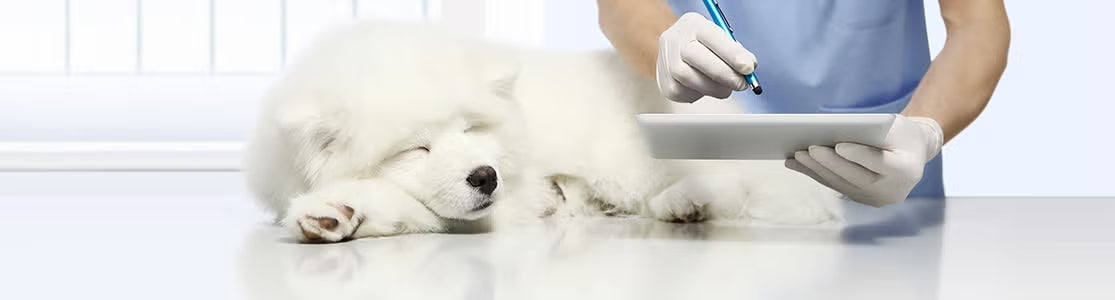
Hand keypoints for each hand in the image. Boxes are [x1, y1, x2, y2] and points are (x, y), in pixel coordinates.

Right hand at [656, 12, 756, 102]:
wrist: (677, 53)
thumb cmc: (705, 46)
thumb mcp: (721, 40)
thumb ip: (736, 52)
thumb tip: (748, 68)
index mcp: (693, 23)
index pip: (712, 36)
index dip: (732, 54)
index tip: (748, 68)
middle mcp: (675, 39)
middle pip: (698, 58)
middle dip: (724, 74)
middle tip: (741, 84)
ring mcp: (666, 61)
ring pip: (690, 79)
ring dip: (714, 88)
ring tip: (725, 88)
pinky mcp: (664, 82)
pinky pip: (684, 93)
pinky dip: (701, 94)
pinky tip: (706, 88)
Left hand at [785, 116, 943, 206]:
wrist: (913, 154)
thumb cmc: (902, 134)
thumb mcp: (896, 126)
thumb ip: (873, 131)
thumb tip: (833, 133)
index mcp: (907, 170)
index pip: (880, 163)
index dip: (860, 155)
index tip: (839, 145)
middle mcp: (893, 191)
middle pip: (856, 176)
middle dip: (830, 162)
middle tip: (809, 149)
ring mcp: (876, 199)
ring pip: (841, 183)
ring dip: (816, 169)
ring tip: (796, 155)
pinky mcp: (862, 199)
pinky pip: (835, 185)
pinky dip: (816, 173)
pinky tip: (796, 164)